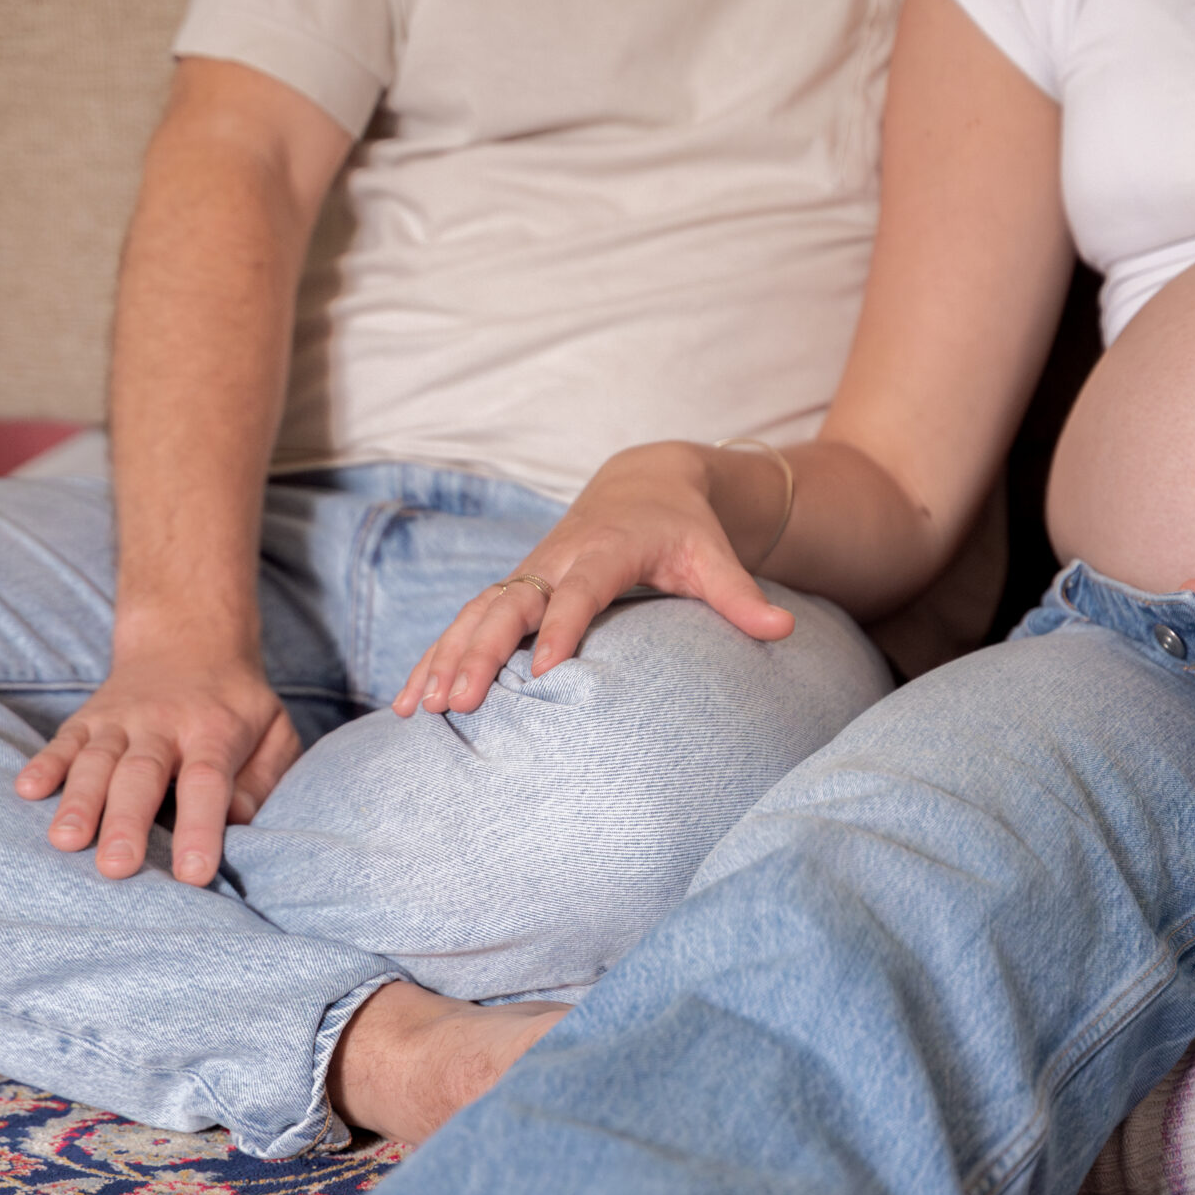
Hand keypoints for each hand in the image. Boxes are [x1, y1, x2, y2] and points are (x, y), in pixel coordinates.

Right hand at [14, 653, 300, 884]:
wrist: (189, 638)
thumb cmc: (237, 703)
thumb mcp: (275, 730)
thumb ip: (264, 777)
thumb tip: (240, 822)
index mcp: (214, 732)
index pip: (206, 782)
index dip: (199, 828)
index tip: (192, 874)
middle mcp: (163, 726)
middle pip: (142, 775)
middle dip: (126, 822)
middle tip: (115, 867)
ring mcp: (119, 720)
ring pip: (96, 761)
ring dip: (79, 801)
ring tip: (65, 842)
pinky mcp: (86, 719)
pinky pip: (62, 741)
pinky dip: (44, 764)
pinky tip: (26, 791)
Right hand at [393, 443, 794, 717]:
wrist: (646, 484)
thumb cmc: (685, 528)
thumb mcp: (714, 554)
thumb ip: (741, 594)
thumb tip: (784, 630)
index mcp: (605, 549)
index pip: (578, 591)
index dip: (561, 627)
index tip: (544, 671)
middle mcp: (555, 560)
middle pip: (508, 606)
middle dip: (477, 653)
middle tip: (455, 702)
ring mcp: (527, 575)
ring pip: (475, 616)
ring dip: (443, 660)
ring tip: (415, 709)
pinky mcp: (513, 591)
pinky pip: (466, 624)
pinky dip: (436, 658)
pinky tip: (410, 701)